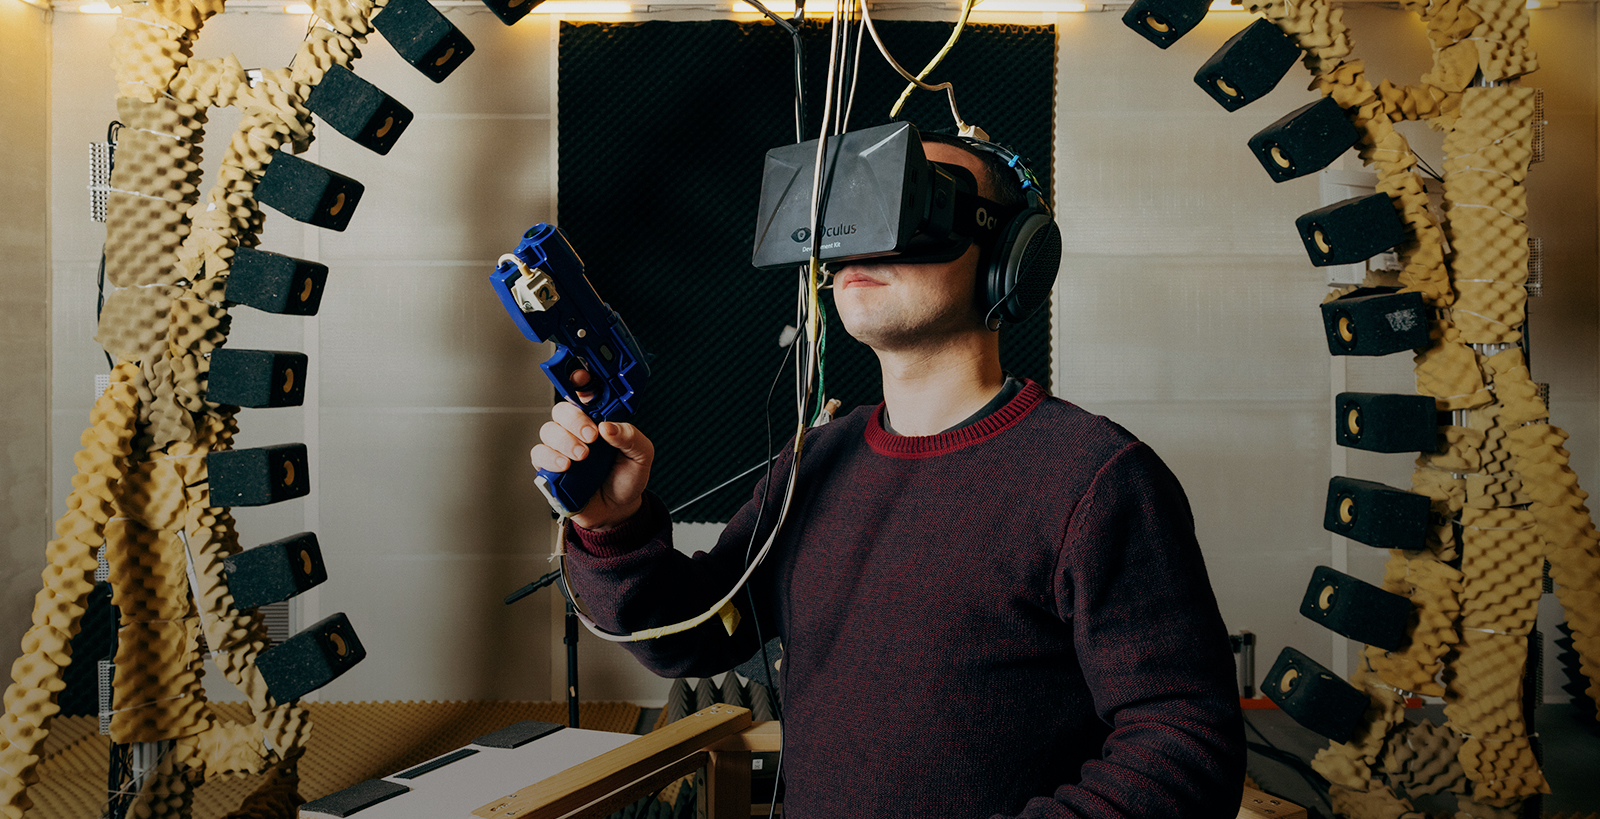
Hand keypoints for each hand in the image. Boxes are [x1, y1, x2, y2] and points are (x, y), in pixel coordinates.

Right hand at [529, 370, 653, 529]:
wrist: (618, 512)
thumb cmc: (627, 479)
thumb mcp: (642, 456)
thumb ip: (631, 437)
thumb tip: (608, 426)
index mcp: (599, 421)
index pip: (584, 394)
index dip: (579, 381)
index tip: (581, 378)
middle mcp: (577, 431)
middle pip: (562, 410)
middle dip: (574, 419)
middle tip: (591, 436)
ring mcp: (561, 449)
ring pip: (548, 430)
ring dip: (564, 440)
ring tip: (582, 456)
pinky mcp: (550, 468)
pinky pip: (539, 455)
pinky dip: (551, 458)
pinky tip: (566, 466)